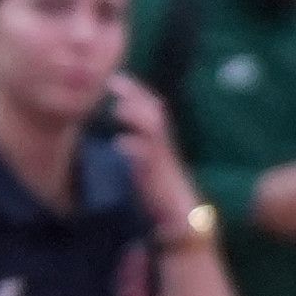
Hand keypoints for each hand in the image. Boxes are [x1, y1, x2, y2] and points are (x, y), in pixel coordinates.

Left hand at [106, 74, 201, 220]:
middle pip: (154, 110)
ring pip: (154, 129)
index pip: (151, 107)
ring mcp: (162, 159)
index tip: (115, 77)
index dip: (135, 90)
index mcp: (160, 141)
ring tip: (117, 110)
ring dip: (136, 116)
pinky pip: (150, 158)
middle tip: (113, 81)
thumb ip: (140, 147)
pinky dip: (136, 148)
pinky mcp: (158, 176)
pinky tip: (120, 144)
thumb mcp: (149, 163)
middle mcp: (163, 145)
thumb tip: (120, 136)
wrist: (182, 218)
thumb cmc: (161, 191)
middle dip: (135, 93)